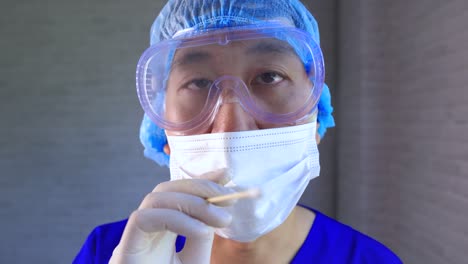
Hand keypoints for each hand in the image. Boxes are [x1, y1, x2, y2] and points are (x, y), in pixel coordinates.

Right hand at [109, 178, 233, 263]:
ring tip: (221, 219)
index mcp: (163, 227)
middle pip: (167, 188)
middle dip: (199, 187)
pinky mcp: (126, 246)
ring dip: (193, 203)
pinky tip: (201, 230)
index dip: (201, 179)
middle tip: (228, 196)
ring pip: (157, 198)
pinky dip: (177, 219)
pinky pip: (147, 218)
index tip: (226, 174)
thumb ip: (201, 236)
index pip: (179, 192)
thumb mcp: (193, 262)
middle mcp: (148, 225)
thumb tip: (217, 212)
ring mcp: (136, 234)